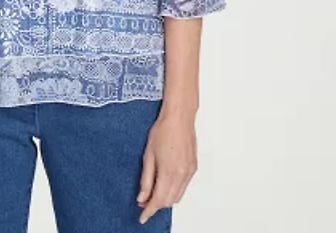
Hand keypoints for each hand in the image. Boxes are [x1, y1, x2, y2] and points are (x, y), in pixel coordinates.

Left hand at [136, 109, 197, 223]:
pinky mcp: (193, 168)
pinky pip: (184, 187)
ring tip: (152, 193)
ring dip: (166, 199)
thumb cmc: (162, 130)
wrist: (179, 118)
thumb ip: (146, 179)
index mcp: (169, 172)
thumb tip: (142, 197)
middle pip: (169, 201)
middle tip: (143, 202)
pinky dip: (174, 191)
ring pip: (178, 196)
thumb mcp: (148, 155)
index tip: (142, 217)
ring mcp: (189, 172)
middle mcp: (182, 175)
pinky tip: (165, 185)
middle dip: (156, 205)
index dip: (149, 211)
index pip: (158, 200)